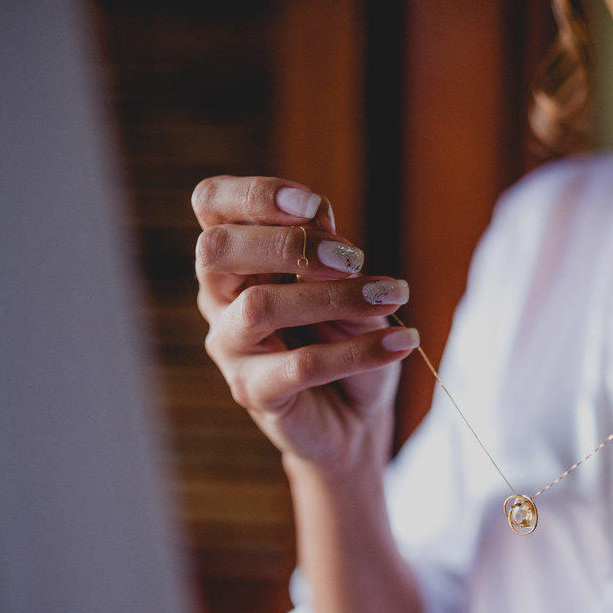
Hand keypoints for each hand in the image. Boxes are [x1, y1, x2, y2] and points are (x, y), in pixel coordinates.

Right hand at [192, 175, 416, 473]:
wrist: (354, 417)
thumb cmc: (346, 340)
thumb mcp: (349, 288)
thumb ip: (330, 256)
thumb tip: (320, 214)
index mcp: (239, 257)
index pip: (213, 204)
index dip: (253, 195)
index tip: (310, 202)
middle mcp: (220, 297)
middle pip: (217, 248)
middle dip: (289, 242)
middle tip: (353, 257)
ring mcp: (231, 347)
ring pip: (259, 307)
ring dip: (332, 296)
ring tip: (389, 296)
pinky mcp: (254, 393)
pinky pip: (300, 366)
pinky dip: (358, 352)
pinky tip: (400, 343)